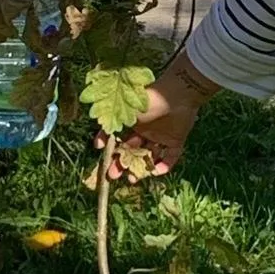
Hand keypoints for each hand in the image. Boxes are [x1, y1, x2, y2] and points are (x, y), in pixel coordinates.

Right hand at [106, 56, 218, 178]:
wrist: (176, 94)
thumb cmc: (147, 100)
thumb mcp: (123, 113)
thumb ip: (110, 127)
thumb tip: (98, 145)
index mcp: (133, 123)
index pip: (120, 142)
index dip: (112, 152)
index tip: (103, 161)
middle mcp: (146, 131)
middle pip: (133, 152)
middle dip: (122, 165)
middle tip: (113, 175)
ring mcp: (161, 137)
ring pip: (149, 157)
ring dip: (141, 169)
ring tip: (132, 179)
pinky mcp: (176, 140)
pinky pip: (170, 157)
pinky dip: (164, 166)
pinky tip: (155, 172)